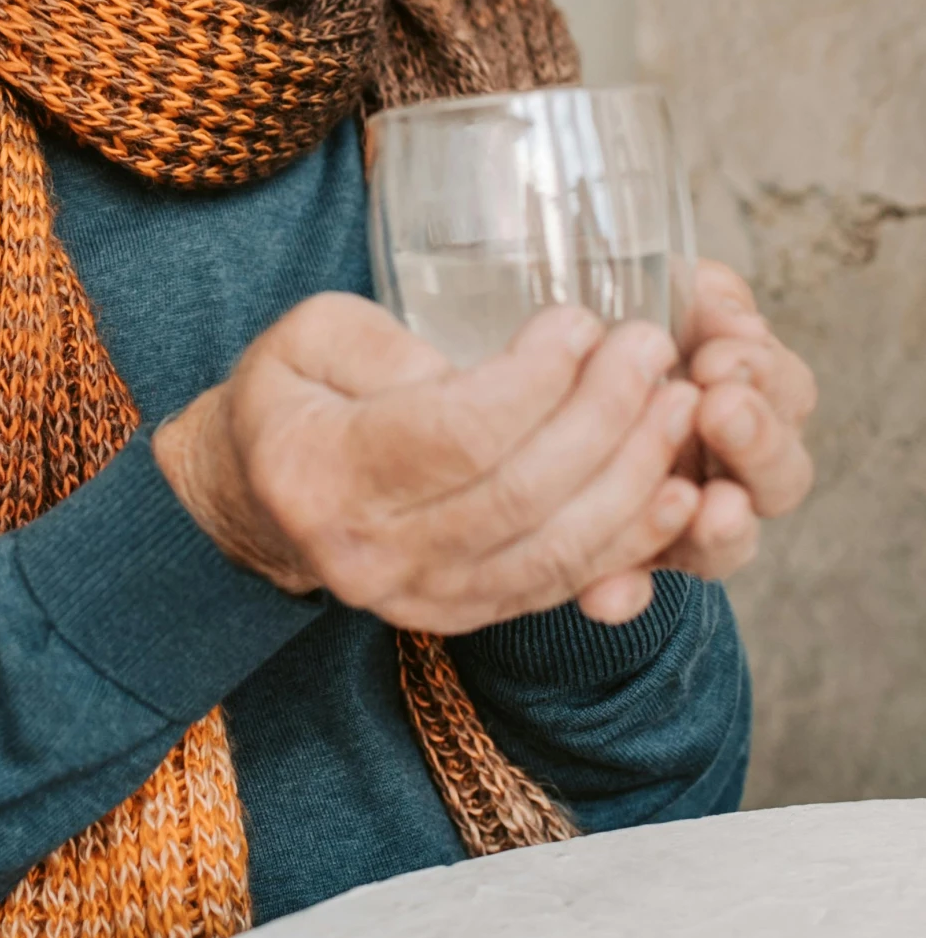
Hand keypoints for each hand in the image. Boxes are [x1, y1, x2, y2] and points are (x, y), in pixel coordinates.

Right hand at [153, 294, 707, 633]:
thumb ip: (392, 347)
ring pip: (552, 549)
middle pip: (519, 494)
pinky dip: (626, 542)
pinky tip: (676, 494)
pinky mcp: (460, 616)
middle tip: (650, 350)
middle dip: (604, 416)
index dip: (535, 381)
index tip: (578, 322)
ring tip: (679, 406)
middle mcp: (370, 553)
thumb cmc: (290, 395)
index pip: (457, 434)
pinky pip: (557, 585)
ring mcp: (418, 598)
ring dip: (632, 477)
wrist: (257, 498)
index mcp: (322, 472)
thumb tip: (497, 372)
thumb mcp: (310, 336)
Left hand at [579, 260, 816, 626]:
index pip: (788, 395)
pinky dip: (626, 593)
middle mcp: (727, 467)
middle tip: (722, 408)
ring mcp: (680, 522)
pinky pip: (635, 591)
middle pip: (780, 476)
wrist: (514, 396)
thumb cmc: (602, 334)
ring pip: (726, 542)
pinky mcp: (623, 565)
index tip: (722, 353)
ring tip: (710, 507)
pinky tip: (606, 593)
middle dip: (759, 441)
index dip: (768, 378)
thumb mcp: (654, 294)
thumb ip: (698, 295)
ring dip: (720, 527)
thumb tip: (726, 311)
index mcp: (745, 396)